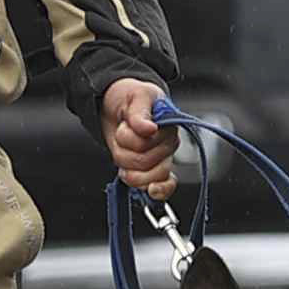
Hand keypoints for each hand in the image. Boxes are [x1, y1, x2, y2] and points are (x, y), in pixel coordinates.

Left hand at [100, 76, 179, 195]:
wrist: (119, 105)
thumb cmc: (130, 98)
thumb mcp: (134, 97)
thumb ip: (139, 113)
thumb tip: (149, 129)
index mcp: (167, 124)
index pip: (146, 143)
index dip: (129, 138)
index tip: (124, 126)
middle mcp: (168, 143)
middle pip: (143, 163)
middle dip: (123, 151)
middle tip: (122, 135)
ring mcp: (162, 158)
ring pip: (146, 178)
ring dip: (127, 167)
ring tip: (124, 151)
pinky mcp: (154, 170)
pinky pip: (165, 187)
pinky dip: (158, 191)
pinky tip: (151, 191)